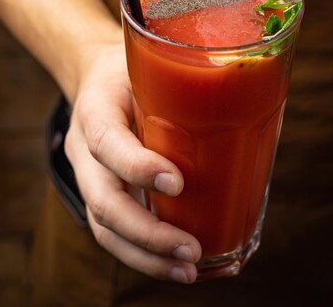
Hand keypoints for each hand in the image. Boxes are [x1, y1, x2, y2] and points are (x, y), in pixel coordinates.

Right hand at [64, 41, 201, 282]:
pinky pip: (115, 231)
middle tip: (190, 249)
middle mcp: (83, 147)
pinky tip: (179, 265)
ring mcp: (88, 175)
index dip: (137, 166)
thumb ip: (180, 81)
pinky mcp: (102, 193)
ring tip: (187, 270)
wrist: (97, 77)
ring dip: (146, 256)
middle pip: (102, 200)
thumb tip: (249, 92)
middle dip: (146, 233)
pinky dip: (146, 254)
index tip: (177, 184)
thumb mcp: (149, 62)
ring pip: (104, 227)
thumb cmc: (132, 70)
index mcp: (95, 107)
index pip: (106, 141)